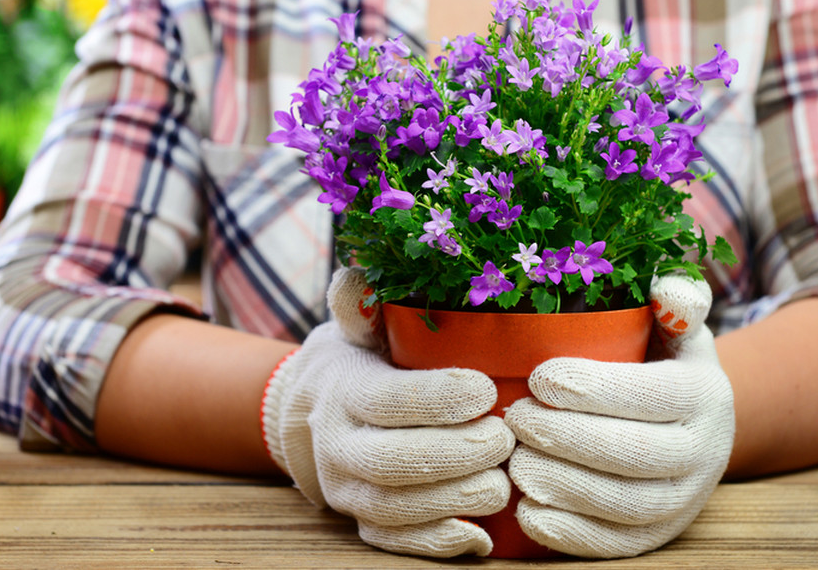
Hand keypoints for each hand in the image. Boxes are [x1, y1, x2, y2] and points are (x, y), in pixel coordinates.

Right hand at [261, 268, 515, 556]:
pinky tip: (481, 535)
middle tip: (505, 438)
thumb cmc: (362, 360)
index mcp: (345, 392)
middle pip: (392, 461)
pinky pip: (396, 543)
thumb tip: (358, 275)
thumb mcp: (359, 325)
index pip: (389, 400)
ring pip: (396, 508)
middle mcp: (339, 446)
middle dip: (454, 455)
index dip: (438, 399)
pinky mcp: (364, 523)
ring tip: (504, 482)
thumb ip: (361, 302)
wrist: (312, 413)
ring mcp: (350, 491)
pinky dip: (438, 544)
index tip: (486, 391)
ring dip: (454, 499)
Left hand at [503, 275, 734, 557]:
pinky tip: (527, 513)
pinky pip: (617, 545)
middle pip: (636, 454)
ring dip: (565, 487)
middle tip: (514, 419)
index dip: (593, 389)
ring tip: (515, 465)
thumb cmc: (665, 362)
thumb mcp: (678, 326)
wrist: (696, 426)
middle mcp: (704, 451)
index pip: (651, 394)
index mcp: (704, 393)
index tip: (538, 378)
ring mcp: (684, 500)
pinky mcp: (658, 536)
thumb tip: (666, 290)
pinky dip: (570, 535)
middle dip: (568, 438)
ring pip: (626, 504)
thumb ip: (676, 300)